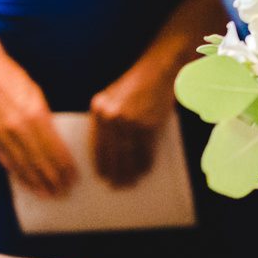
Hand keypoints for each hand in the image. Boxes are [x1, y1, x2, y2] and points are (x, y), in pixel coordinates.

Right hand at [0, 48, 75, 196]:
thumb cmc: (13, 81)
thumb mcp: (36, 95)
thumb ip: (45, 119)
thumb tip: (57, 142)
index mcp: (35, 114)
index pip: (54, 146)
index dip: (64, 164)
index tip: (74, 176)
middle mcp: (19, 127)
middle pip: (40, 159)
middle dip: (54, 177)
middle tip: (66, 191)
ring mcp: (2, 135)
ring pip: (23, 165)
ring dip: (37, 182)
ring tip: (50, 194)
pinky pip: (7, 162)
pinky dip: (19, 176)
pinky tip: (28, 184)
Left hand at [89, 63, 172, 188]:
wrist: (160, 71)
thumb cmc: (138, 84)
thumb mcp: (113, 97)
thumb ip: (107, 119)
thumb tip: (108, 150)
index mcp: (99, 109)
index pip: (96, 145)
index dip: (100, 164)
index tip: (102, 177)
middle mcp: (111, 117)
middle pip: (111, 154)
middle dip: (114, 173)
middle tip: (117, 187)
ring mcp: (130, 122)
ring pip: (128, 156)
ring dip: (130, 173)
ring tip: (131, 183)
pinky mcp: (149, 125)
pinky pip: (146, 151)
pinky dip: (146, 164)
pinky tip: (145, 171)